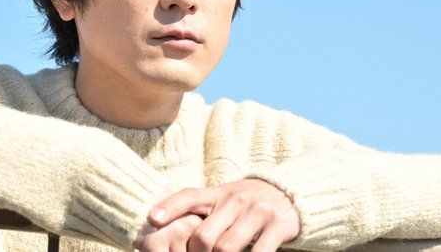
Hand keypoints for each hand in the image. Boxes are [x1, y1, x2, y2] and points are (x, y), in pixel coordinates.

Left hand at [141, 179, 300, 251]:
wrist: (289, 193)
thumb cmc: (246, 203)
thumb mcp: (223, 199)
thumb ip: (201, 211)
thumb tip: (161, 223)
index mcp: (219, 193)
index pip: (189, 196)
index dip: (169, 207)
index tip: (151, 219)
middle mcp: (236, 199)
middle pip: (204, 235)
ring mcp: (258, 212)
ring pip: (227, 248)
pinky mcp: (278, 225)